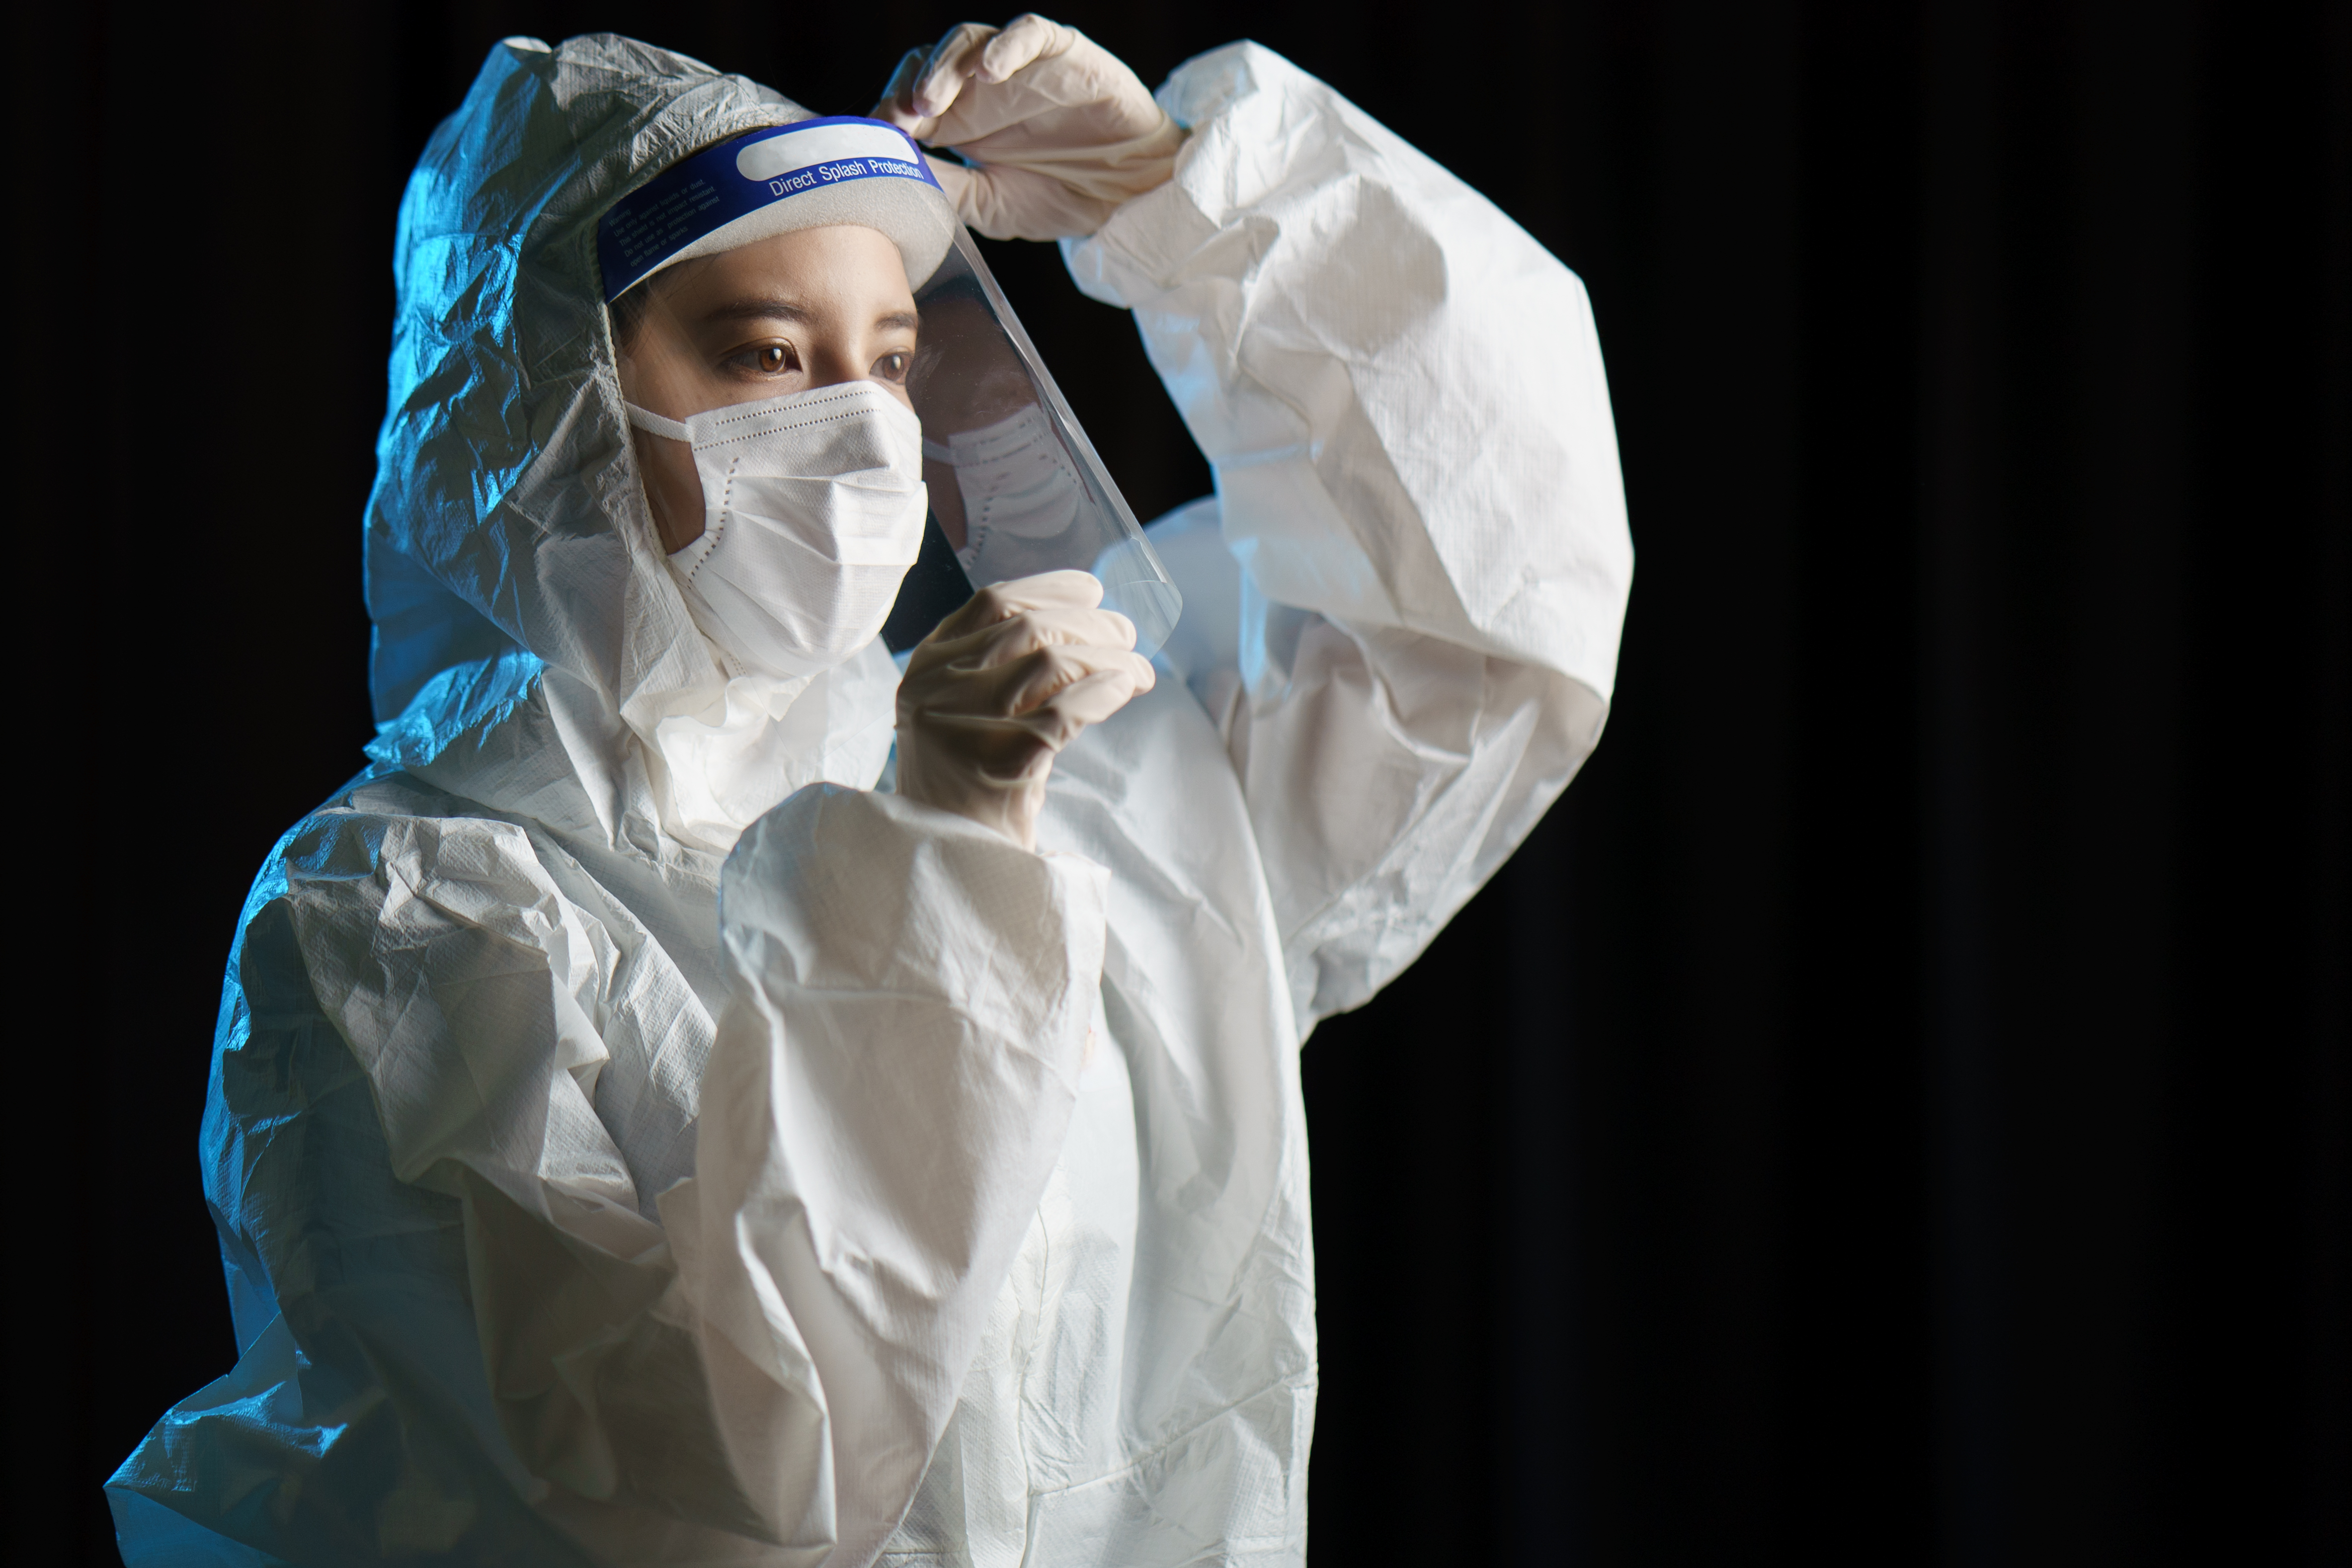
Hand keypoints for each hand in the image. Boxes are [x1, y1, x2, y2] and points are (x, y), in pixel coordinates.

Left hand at [872, 14, 1185, 239]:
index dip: (889, 111)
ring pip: (968, 41)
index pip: (909, 98)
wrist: (1130, 196)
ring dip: (943, 68)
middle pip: (929, 61)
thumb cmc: (1062, 194)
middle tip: (899, 120)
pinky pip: (1029, 33)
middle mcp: (983, 87)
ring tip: (931, 103)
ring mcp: (1019, 66)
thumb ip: (948, 187)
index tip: (877, 139)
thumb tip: (895, 175)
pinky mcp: (1062, 52)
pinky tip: (990, 73)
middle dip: (907, 87)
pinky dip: (1006, 48)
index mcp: (961, 121)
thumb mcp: (991, 205)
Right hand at [895, 571, 1155, 847]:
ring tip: (1138, 670)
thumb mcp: (965, 709)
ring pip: (1052, 663)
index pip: (993, 602)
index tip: (1092, 592)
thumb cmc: (969, 784)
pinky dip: (1105, 693)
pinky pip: (1067, 711)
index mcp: (927, 665)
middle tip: (1127, 638)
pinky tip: (1126, 690)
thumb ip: (999, 664)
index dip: (1051, 589)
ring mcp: (962, 724)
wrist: (948, 860)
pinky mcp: (997, 762)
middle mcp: (936, 687)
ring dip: (1110, 659)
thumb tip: (1082, 619)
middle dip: (1091, 626)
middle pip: (1031, 627)